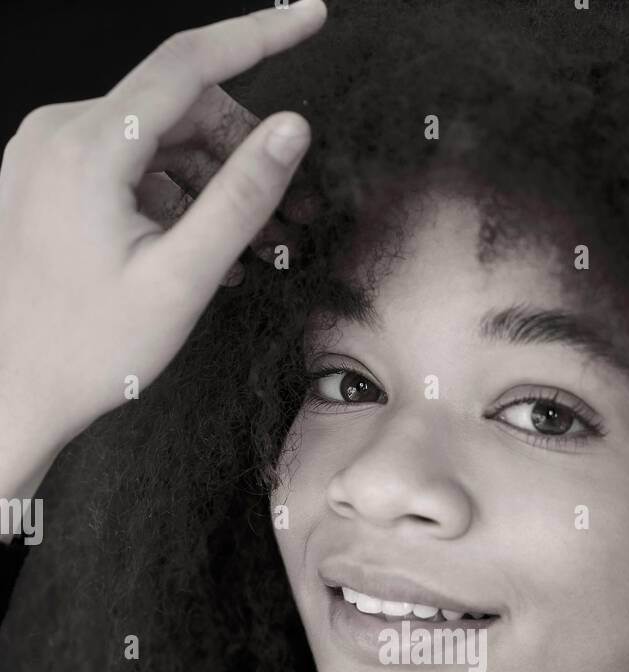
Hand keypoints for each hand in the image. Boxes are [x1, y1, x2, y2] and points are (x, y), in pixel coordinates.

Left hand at [0, 0, 325, 495]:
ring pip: (154, 138)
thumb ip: (241, 197)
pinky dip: (169, 194)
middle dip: (239, 150)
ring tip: (248, 248)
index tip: (312, 18)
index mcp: (89, 148)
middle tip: (291, 212)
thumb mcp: (182, 278)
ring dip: (209, 181)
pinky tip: (199, 246)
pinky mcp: (44, 178)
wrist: (17, 391)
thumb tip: (291, 130)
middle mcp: (58, 133)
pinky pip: (124, 163)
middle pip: (176, 107)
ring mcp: (46, 154)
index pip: (189, 62)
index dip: (260, 36)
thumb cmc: (89, 348)